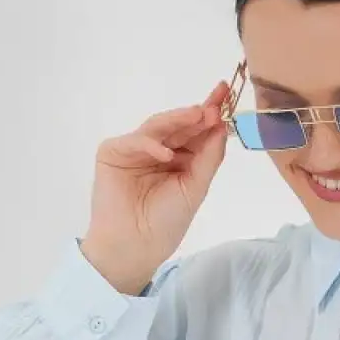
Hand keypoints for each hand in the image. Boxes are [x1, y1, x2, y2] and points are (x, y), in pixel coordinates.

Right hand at [83, 79, 230, 283]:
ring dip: (178, 120)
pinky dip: (151, 145)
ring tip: (198, 116)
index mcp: (180, 159)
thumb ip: (209, 158)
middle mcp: (158, 150)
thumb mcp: (196, 189)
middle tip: (215, 103)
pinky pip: (135, 141)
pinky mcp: (114, 152)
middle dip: (197, 113)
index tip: (226, 93)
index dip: (211, 114)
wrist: (135, 245)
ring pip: (158, 127)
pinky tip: (166, 154)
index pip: (196, 132)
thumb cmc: (166, 222)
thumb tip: (222, 126)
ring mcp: (136, 149)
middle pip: (179, 125)